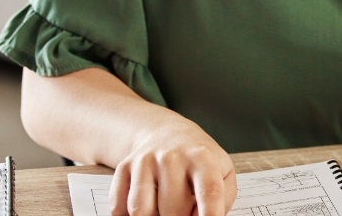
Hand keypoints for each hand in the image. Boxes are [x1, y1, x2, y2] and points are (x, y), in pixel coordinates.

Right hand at [109, 116, 236, 215]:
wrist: (166, 133)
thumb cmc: (197, 160)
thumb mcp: (222, 172)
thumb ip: (221, 201)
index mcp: (202, 158)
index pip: (209, 192)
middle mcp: (172, 157)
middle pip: (173, 210)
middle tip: (184, 211)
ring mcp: (145, 161)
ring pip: (142, 212)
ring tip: (164, 209)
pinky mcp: (124, 168)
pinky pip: (119, 208)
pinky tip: (146, 206)